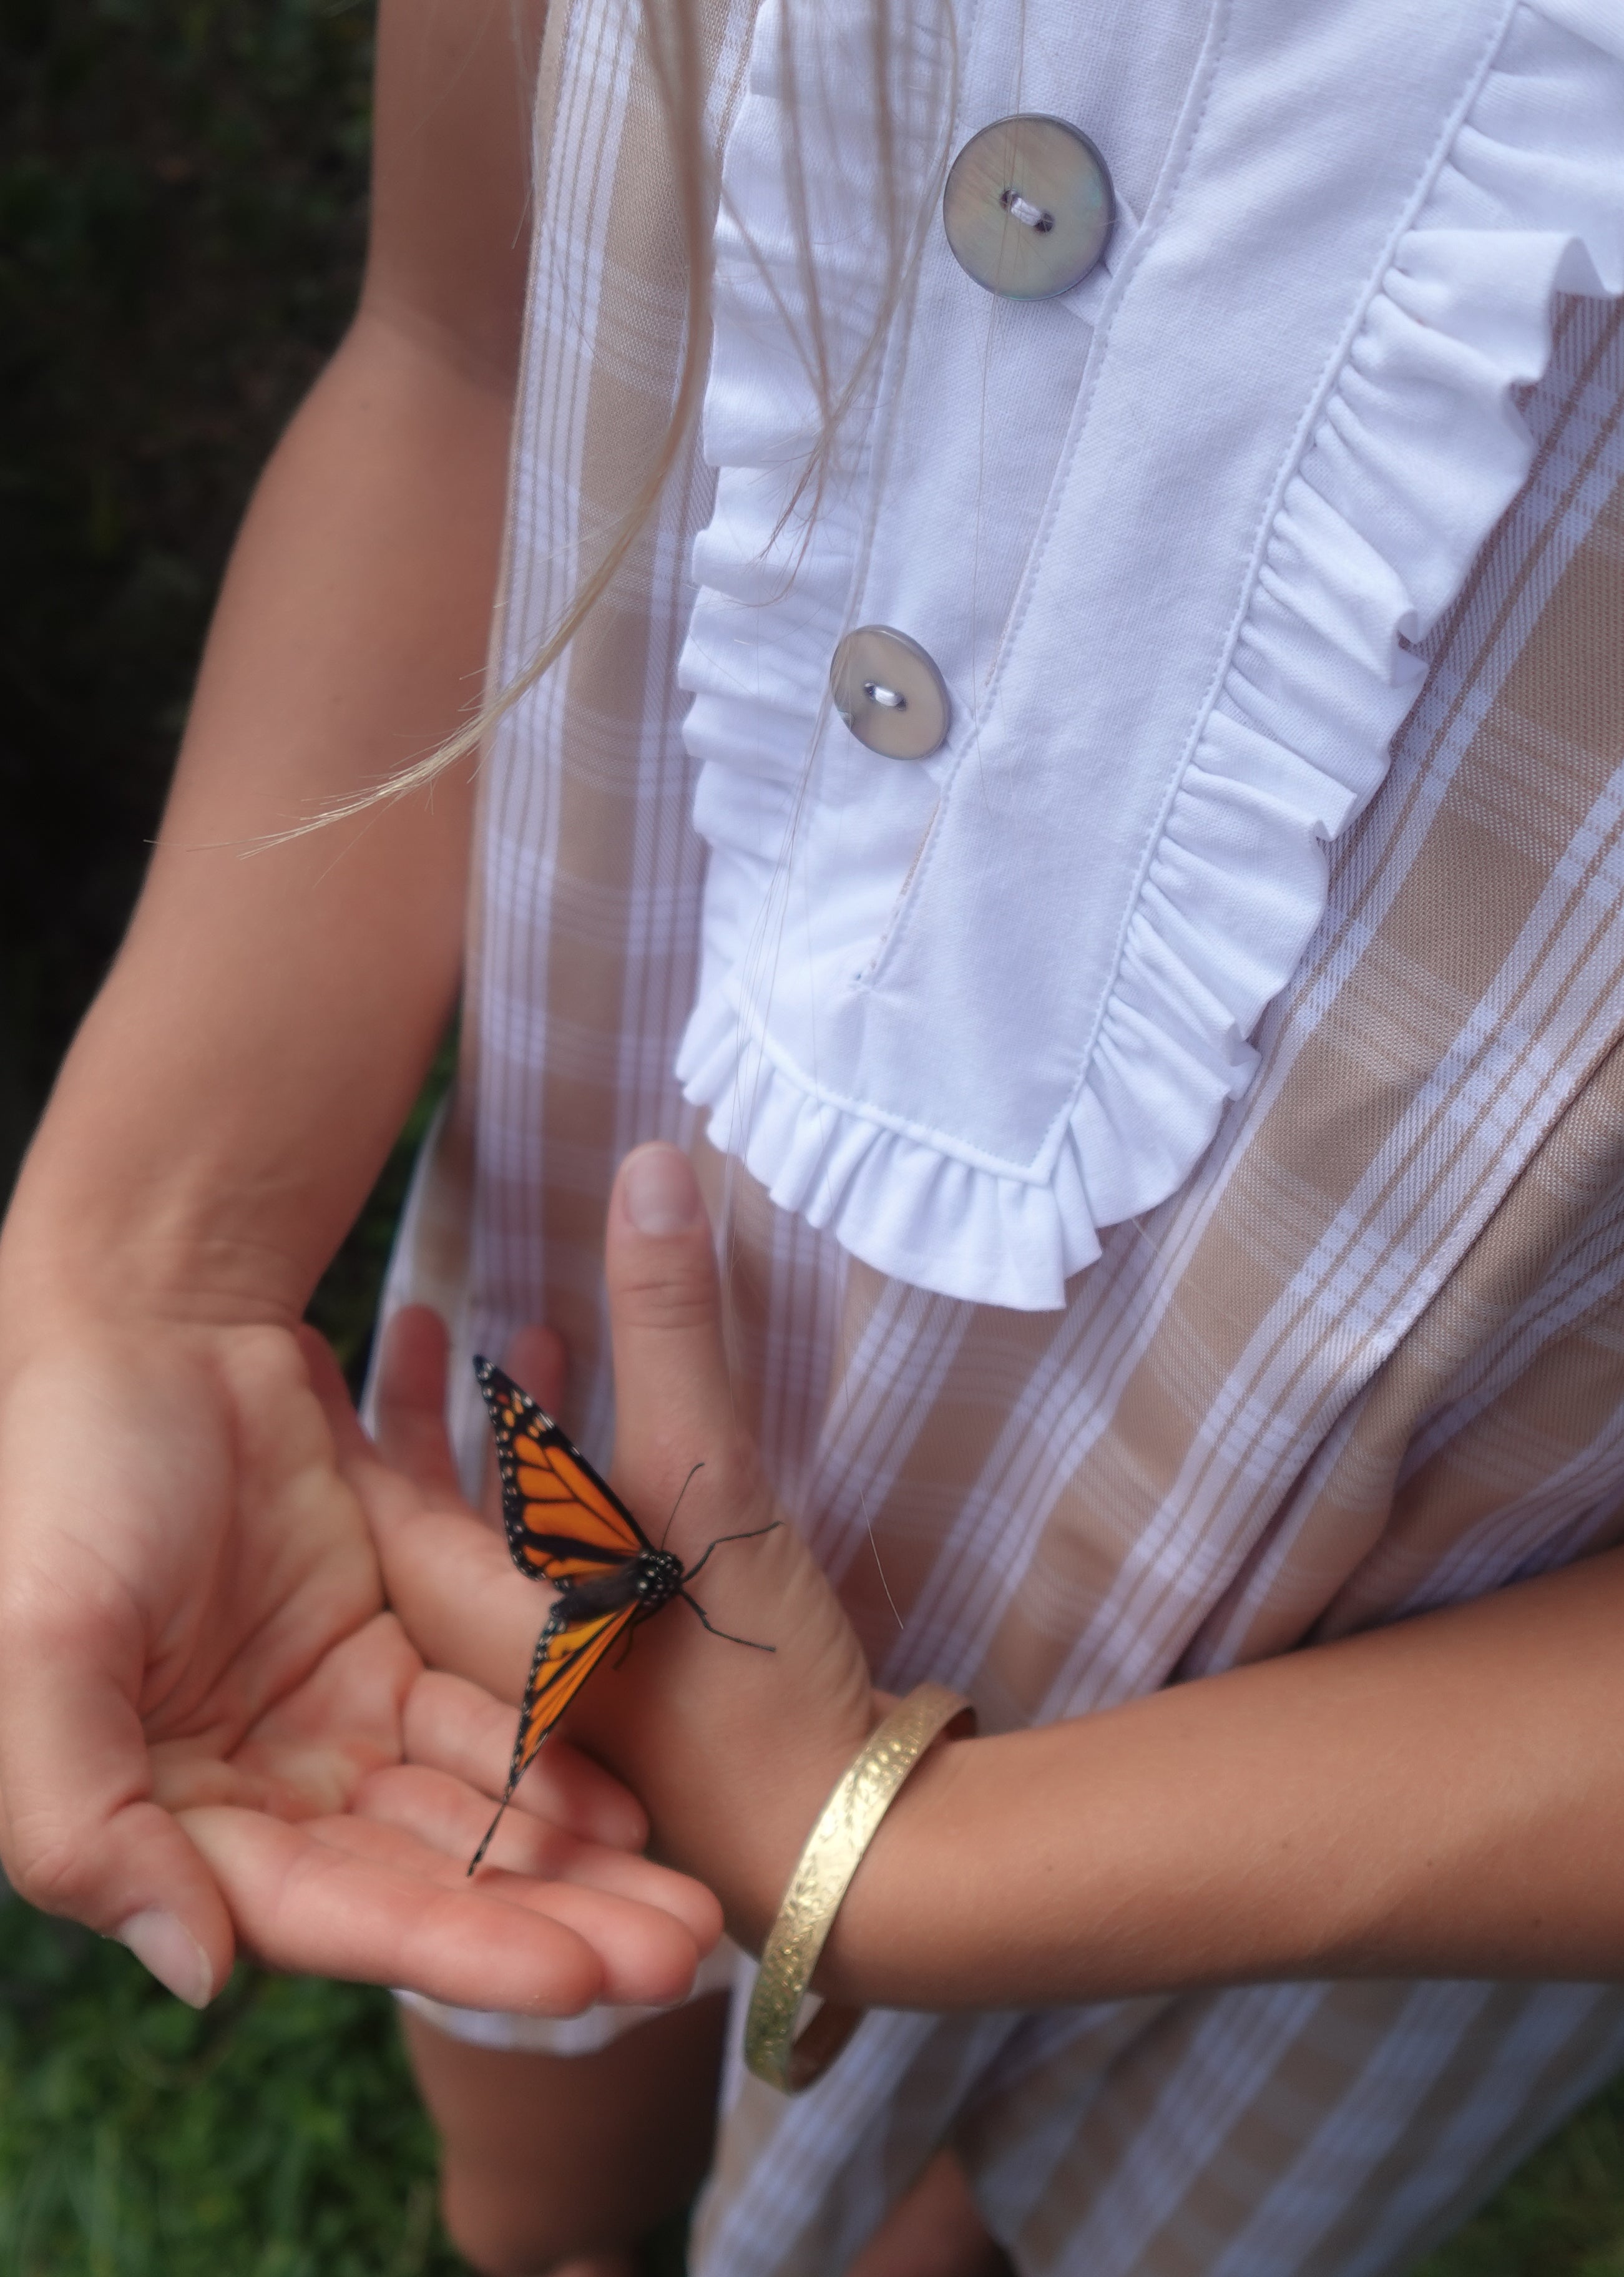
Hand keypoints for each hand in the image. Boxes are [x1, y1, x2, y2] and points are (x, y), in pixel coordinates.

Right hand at [0, 1309, 718, 2011]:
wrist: (150, 1328)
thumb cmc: (68, 1479)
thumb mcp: (40, 1646)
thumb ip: (83, 1818)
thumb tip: (202, 1969)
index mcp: (166, 1817)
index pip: (332, 1913)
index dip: (455, 1950)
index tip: (578, 1978)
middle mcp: (257, 1791)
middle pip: (425, 1884)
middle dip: (550, 1930)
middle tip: (679, 1960)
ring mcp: (329, 1721)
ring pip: (472, 1815)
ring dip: (576, 1864)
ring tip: (689, 1909)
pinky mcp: (388, 1644)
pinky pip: (485, 1716)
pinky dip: (556, 1759)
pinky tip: (638, 1802)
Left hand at [346, 1145, 880, 1950]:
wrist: (851, 1843)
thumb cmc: (746, 1677)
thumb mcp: (705, 1484)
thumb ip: (672, 1327)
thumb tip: (654, 1162)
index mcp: (467, 1613)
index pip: (368, 1490)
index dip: (338, 1399)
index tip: (306, 1322)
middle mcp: (487, 1658)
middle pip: (421, 1519)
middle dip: (423, 1415)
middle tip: (420, 1311)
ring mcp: (553, 1687)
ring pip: (496, 1547)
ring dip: (508, 1451)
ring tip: (537, 1341)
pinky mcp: (616, 1704)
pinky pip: (554, 1579)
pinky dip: (564, 1499)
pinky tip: (605, 1445)